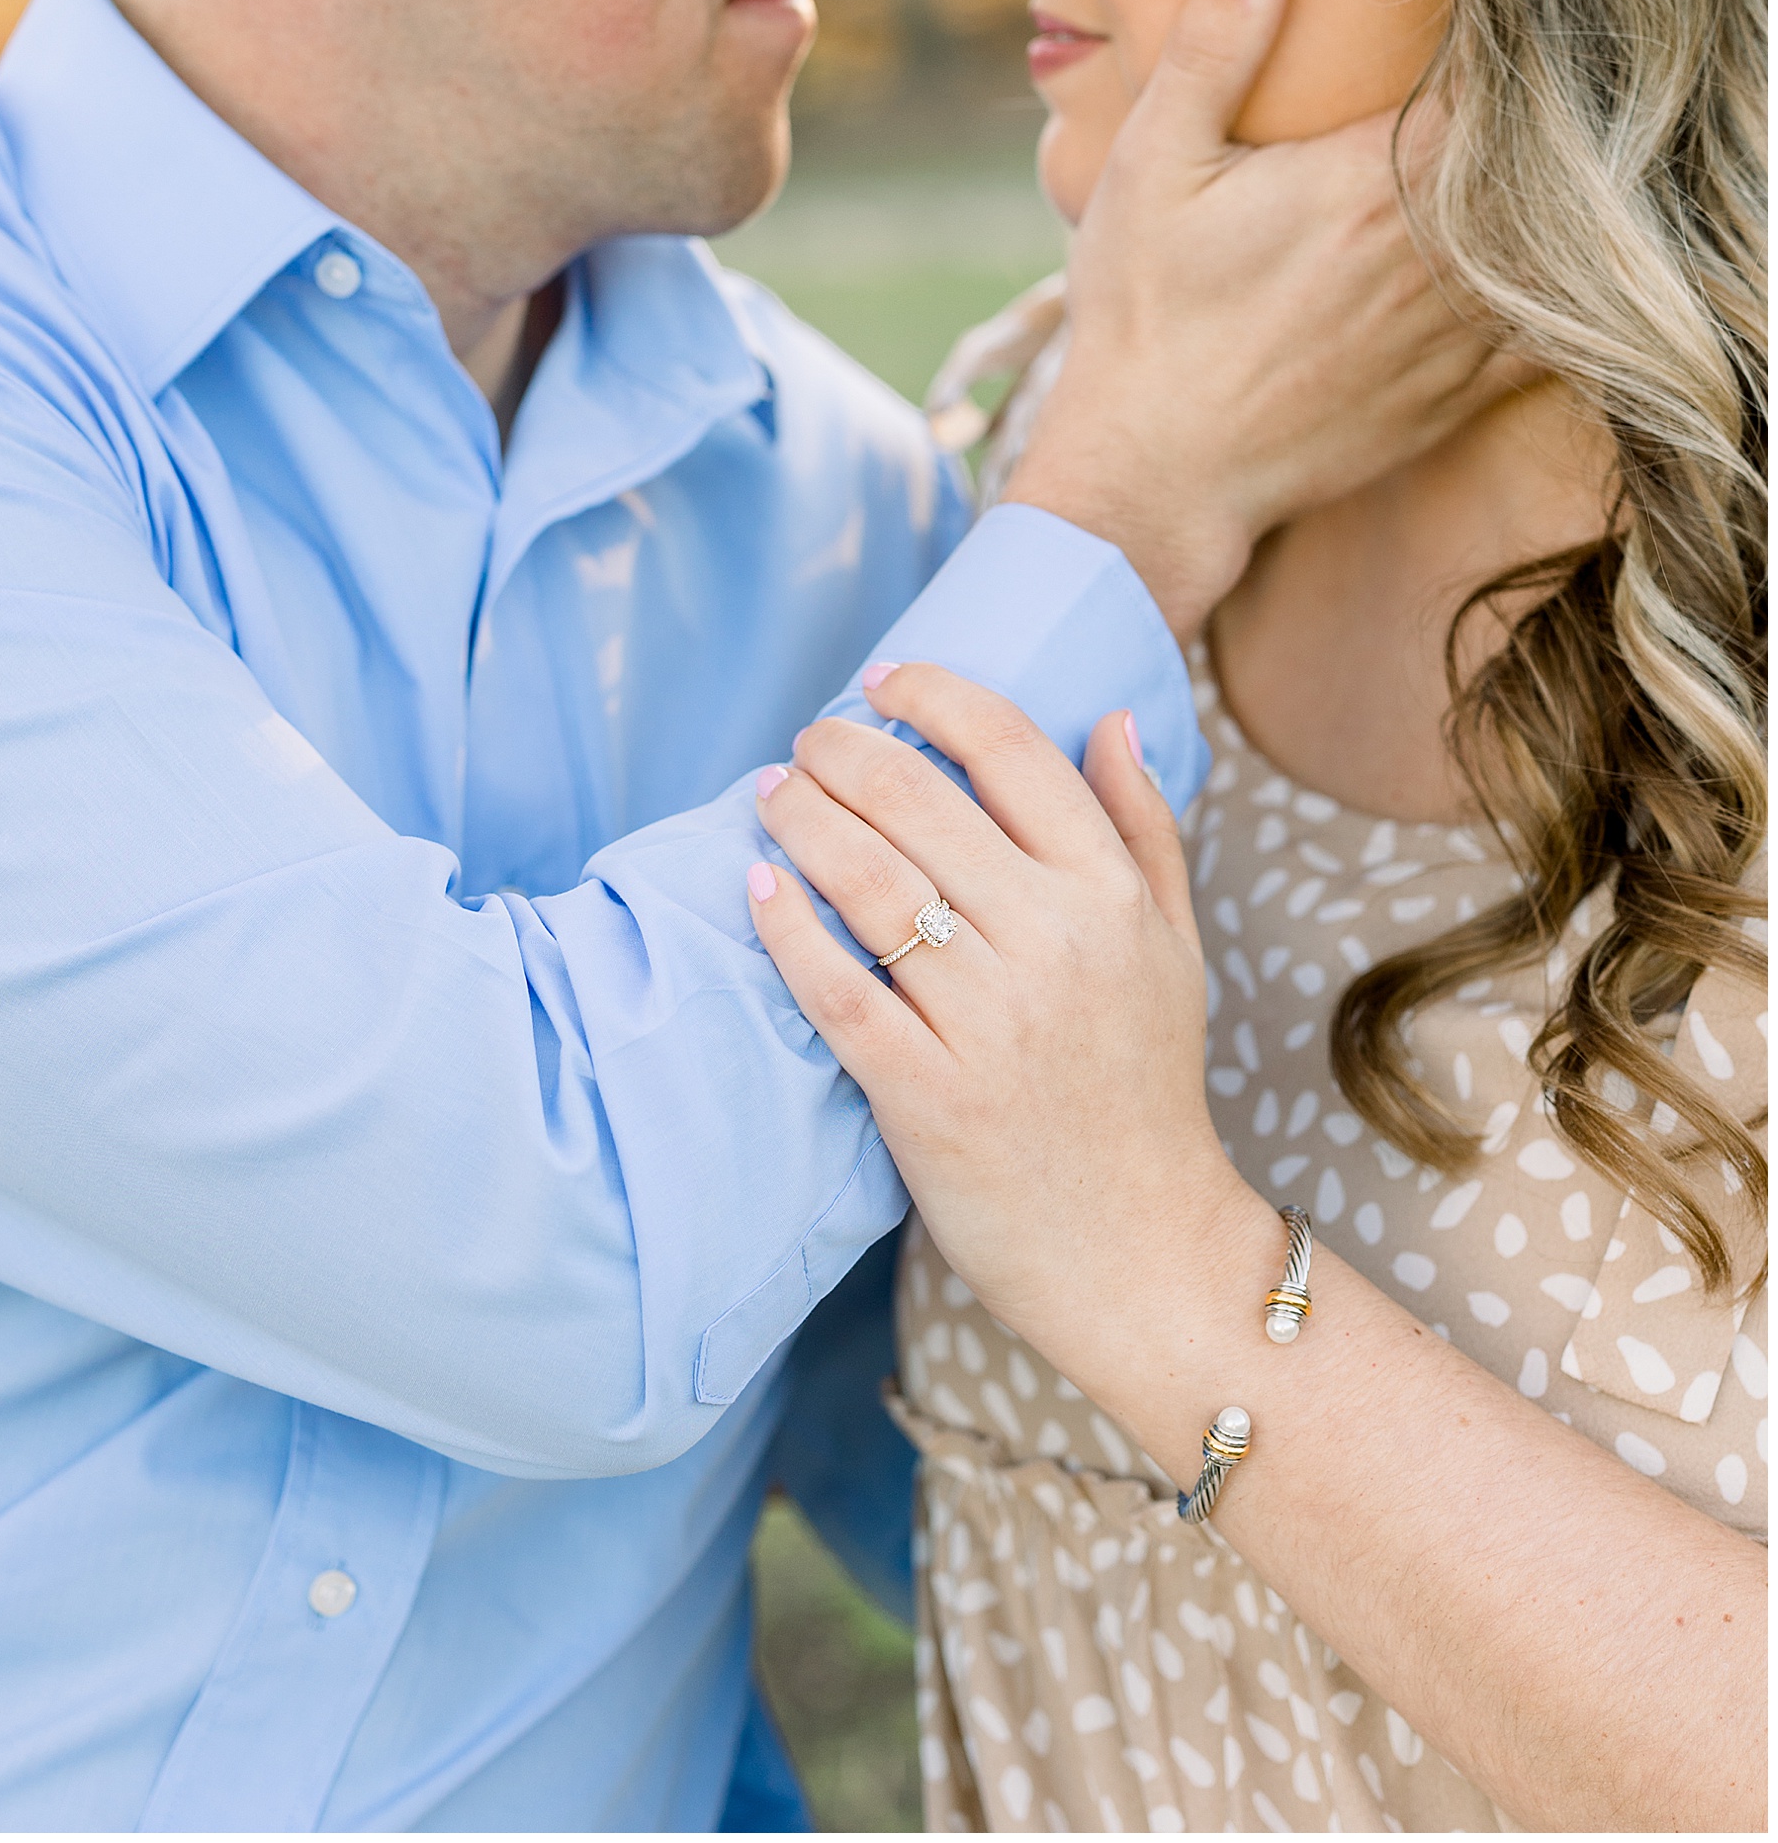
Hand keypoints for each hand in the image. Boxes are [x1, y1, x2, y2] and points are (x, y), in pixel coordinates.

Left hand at [746, 662, 1258, 1394]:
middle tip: (809, 738)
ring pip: (869, 882)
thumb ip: (1144, 829)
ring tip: (773, 792)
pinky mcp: (926, 1094)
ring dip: (804, 819)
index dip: (936, 697)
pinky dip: (788, 928)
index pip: (1012, 751)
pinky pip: (837, 989)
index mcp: (1109, 896)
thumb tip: (1113, 719)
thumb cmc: (1147, 1091)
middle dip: (845, 750)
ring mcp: (986, 1021)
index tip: (885, 679)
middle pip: (919, 803)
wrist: (1145, 1253)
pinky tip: (757, 883)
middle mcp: (1052, 943)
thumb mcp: (1174, 949)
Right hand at [1007, 0, 1528, 639]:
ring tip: (1552, 152)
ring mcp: (1459, 334)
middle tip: (1541, 63)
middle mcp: (1437, 257)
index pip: (1489, 83)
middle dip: (1542, 112)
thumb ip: (1214, 49)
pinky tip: (1547, 258)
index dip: (1510, 37)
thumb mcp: (1153, 166)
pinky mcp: (1461, 396)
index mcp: (1370, 184)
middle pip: (1541, 160)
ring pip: (1559, 246)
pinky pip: (1552, 332)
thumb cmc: (1144, 317)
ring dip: (1559, 199)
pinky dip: (1561, 289)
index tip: (1504, 1)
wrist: (1157, 476)